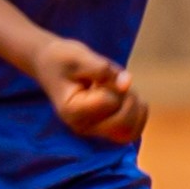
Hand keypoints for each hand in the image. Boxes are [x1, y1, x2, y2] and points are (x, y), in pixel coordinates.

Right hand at [33, 37, 147, 142]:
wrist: (51, 64)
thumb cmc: (63, 58)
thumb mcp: (79, 56)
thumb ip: (103, 69)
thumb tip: (127, 83)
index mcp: (72, 110)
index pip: (109, 102)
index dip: (114, 83)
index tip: (102, 73)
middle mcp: (82, 126)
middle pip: (123, 123)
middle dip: (129, 98)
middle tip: (117, 81)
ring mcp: (93, 130)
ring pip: (130, 132)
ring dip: (135, 108)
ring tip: (122, 91)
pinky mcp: (103, 128)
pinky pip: (131, 132)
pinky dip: (138, 115)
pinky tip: (129, 97)